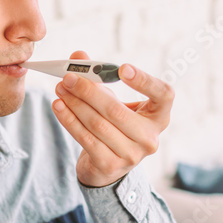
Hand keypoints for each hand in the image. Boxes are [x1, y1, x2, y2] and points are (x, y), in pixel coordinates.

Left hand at [52, 51, 174, 186]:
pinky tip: (58, 106)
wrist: (107, 165)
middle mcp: (149, 138)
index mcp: (158, 116)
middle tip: (68, 77)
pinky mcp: (110, 165)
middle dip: (88, 91)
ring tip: (60, 88)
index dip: (145, 81)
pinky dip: (69, 120)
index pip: (164, 95)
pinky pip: (85, 138)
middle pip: (116, 110)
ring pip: (97, 124)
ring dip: (75, 104)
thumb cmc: (114, 125)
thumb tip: (78, 57)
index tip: (122, 68)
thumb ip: (98, 77)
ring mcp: (131, 155)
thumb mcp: (113, 100)